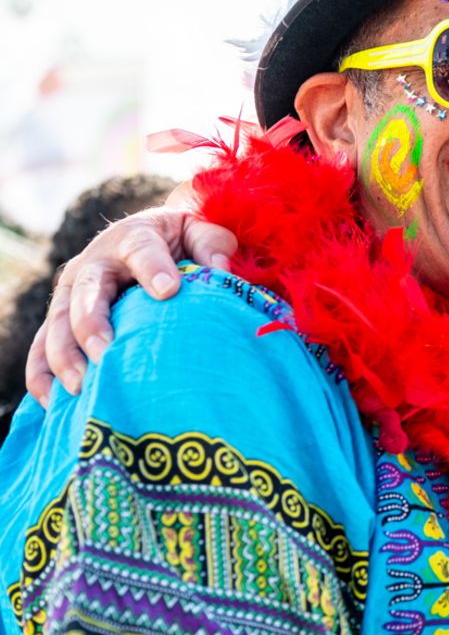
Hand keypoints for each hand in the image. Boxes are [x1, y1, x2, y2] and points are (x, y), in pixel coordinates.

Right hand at [26, 207, 236, 402]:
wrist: (150, 238)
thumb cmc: (181, 240)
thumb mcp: (200, 231)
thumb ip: (212, 244)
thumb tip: (220, 270)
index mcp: (132, 239)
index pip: (141, 251)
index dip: (153, 269)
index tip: (168, 291)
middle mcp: (94, 265)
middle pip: (86, 293)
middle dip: (92, 323)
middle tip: (105, 353)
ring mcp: (73, 294)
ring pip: (57, 324)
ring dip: (64, 356)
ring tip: (81, 386)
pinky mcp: (62, 321)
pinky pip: (42, 348)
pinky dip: (42, 375)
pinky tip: (51, 402)